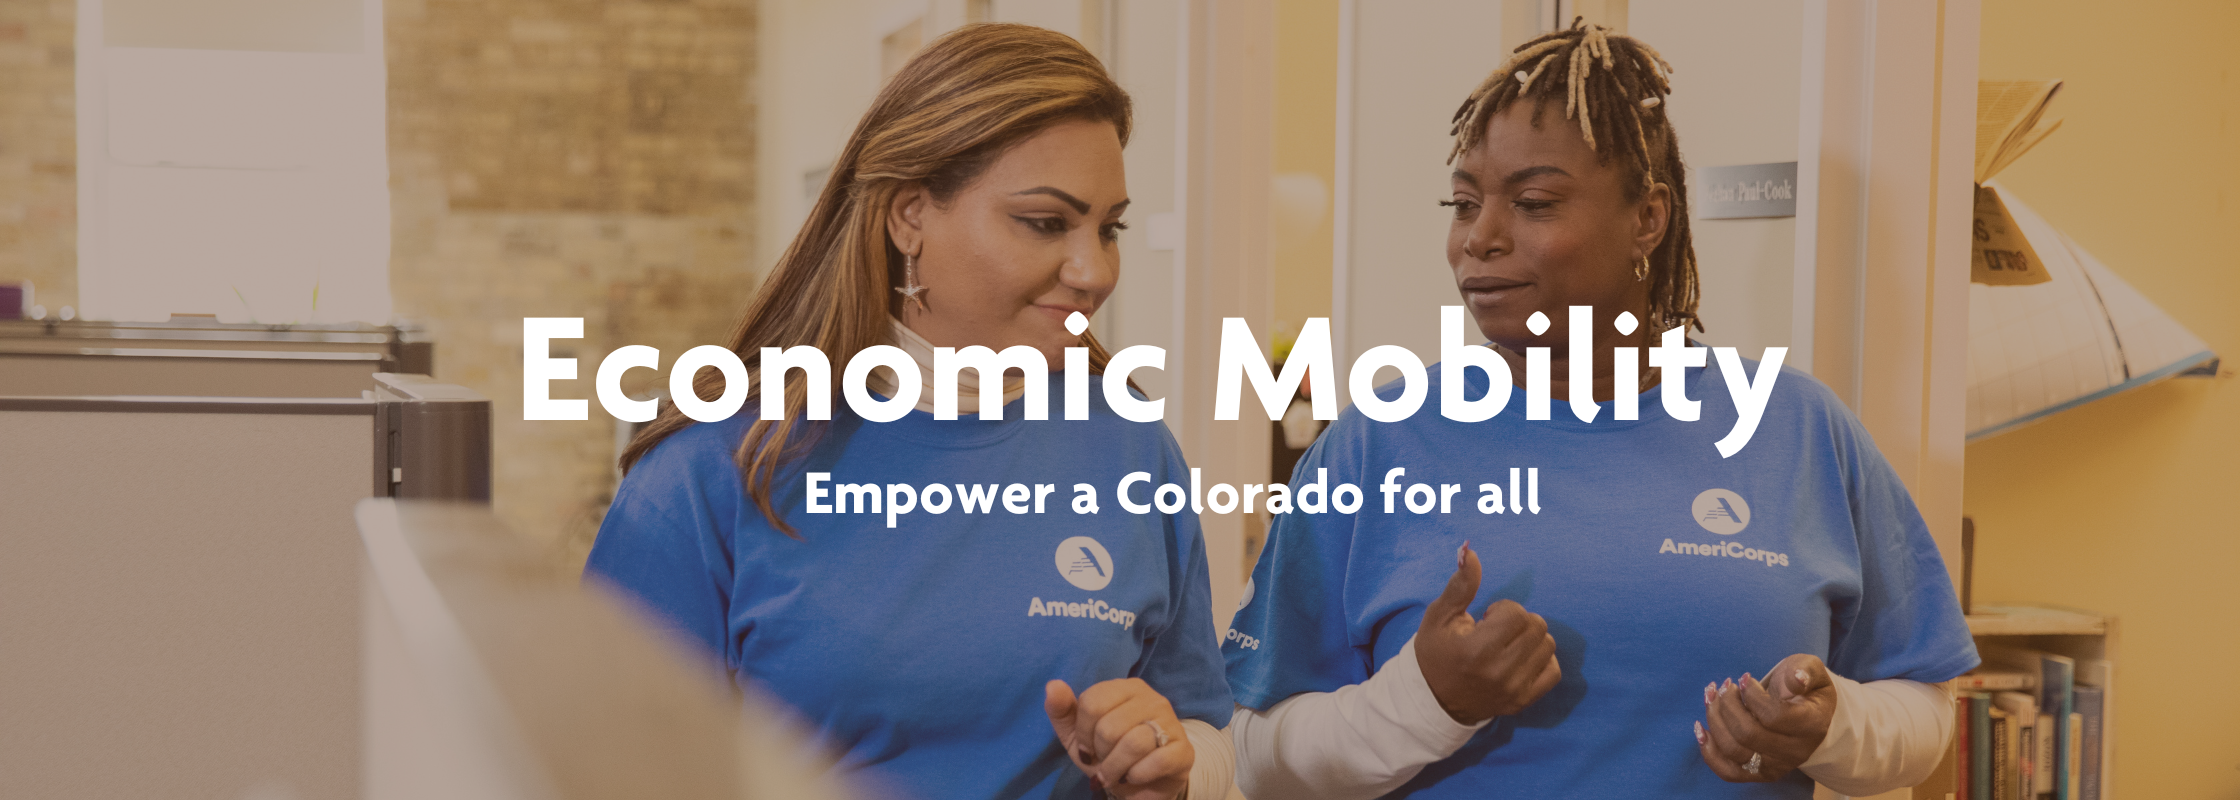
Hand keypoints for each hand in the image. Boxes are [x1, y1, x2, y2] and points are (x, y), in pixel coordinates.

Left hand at [1045, 678, 1193, 798]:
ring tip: (1116, 774)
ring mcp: (1170, 722)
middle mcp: (1151, 698)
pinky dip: (1137, 775)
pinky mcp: (1183, 749)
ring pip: (1133, 744)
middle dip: (1100, 754)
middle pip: (1109, 726)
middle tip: (1105, 762)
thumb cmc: (1109, 754)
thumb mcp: (1078, 736)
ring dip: (1116, 768)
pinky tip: (1135, 776)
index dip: (1084, 733)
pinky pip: (1155, 761)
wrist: (1142, 785)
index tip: (1088, 748)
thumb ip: (1062, 711)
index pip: (1092, 702)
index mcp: (1125, 687)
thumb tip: (1052, 685)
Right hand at [1414, 542, 1562, 724]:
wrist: (1434, 700)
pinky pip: (1554, 671)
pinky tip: (1522, 658)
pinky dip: (1543, 660)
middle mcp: (1499, 672)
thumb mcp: (1439, 617)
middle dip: (1518, 621)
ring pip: (1548, 646)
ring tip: (1508, 645)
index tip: (1487, 619)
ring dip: (1530, 639)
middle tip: (1497, 632)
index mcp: (1477, 650)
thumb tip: (1471, 553)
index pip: (1516, 614)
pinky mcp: (1524, 701)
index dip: (1503, 609)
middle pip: (1536, 627)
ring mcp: (1515, 690)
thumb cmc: (1435, 653)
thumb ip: (1460, 586)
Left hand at [1696, 654, 1838, 782]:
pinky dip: (1709, 751)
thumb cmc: (1805, 687)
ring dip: (1714, 721)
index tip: (1744, 678)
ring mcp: (1775, 766)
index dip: (1751, 695)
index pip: (1774, 716)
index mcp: (1811, 725)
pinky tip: (1701, 728)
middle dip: (1727, 705)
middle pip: (1748, 734)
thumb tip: (1797, 679)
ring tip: (1711, 697)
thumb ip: (1805, 670)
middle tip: (1725, 686)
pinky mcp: (1758, 774)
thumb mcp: (1810, 669)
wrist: (1807, 714)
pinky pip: (1727, 772)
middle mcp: (1795, 752)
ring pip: (1733, 750)